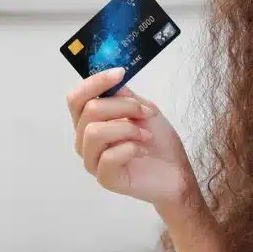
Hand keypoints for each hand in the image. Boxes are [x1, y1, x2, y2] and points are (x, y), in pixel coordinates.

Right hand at [67, 67, 198, 212]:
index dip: (95, 82)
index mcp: (90, 122)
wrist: (176, 171)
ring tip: (145, 135)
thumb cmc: (157, 141)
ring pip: (95, 132)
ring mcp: (92, 161)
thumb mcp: (144, 110)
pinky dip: (131, 148)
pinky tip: (143, 151)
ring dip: (128, 128)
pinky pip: (108, 156)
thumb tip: (111, 81)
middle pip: (89, 110)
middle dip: (123, 106)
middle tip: (145, 113)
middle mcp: (85, 141)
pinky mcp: (105, 178)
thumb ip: (125, 96)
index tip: (120, 73)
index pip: (76, 97)